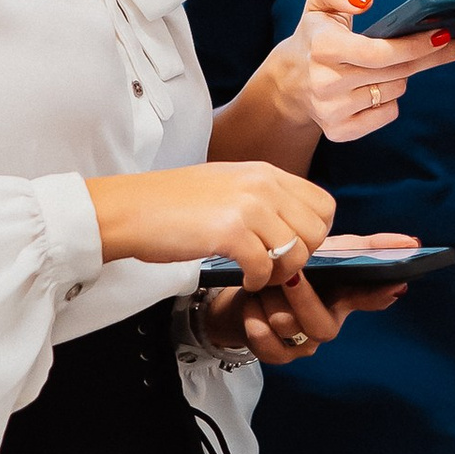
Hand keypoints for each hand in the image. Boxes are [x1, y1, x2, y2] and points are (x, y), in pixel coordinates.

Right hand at [83, 158, 332, 277]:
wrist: (131, 208)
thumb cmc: (174, 203)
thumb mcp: (229, 185)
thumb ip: (264, 198)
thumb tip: (294, 226)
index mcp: (266, 172)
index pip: (324, 204)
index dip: (315, 233)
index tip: (292, 247)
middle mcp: (263, 185)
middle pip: (316, 232)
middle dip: (301, 258)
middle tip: (275, 267)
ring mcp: (248, 206)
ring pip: (297, 252)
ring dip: (280, 273)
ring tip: (258, 274)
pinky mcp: (230, 232)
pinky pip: (266, 267)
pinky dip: (257, 281)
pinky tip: (242, 277)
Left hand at [201, 234, 420, 366]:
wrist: (245, 289)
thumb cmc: (289, 269)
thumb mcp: (321, 251)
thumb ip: (363, 247)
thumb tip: (412, 243)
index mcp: (343, 297)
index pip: (371, 297)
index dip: (381, 293)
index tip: (395, 281)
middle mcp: (328, 324)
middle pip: (323, 325)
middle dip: (302, 297)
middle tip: (288, 275)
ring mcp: (304, 344)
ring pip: (289, 328)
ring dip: (270, 301)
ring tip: (261, 286)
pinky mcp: (278, 355)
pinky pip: (267, 344)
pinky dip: (255, 322)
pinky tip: (252, 307)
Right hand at [285, 0, 454, 145]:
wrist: (292, 79)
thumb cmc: (316, 34)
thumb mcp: (319, 1)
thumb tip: (364, 0)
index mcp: (322, 48)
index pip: (378, 53)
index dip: (414, 45)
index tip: (442, 34)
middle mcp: (324, 83)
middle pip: (396, 72)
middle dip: (428, 56)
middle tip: (454, 44)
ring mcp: (331, 111)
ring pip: (395, 92)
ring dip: (402, 76)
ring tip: (391, 65)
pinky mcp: (339, 132)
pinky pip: (387, 114)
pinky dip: (390, 100)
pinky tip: (377, 88)